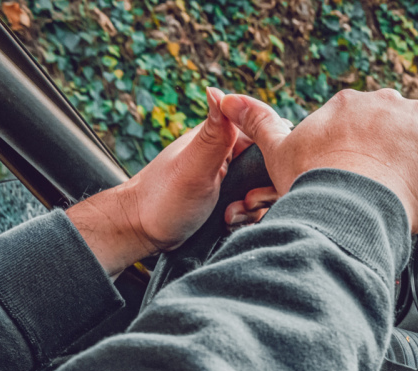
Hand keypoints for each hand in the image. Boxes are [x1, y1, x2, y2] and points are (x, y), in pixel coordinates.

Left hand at [67, 88, 274, 276]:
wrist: (143, 233)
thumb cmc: (161, 197)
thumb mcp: (193, 167)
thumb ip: (214, 134)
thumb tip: (218, 90)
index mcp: (224, 137)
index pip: (268, 135)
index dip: (274, 157)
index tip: (259, 180)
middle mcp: (230, 154)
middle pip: (272, 167)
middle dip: (264, 191)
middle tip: (243, 203)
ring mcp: (231, 178)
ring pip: (265, 191)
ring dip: (254, 208)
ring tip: (229, 216)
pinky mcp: (231, 200)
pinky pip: (255, 208)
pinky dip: (248, 218)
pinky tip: (229, 223)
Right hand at [218, 88, 417, 232]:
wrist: (352, 203)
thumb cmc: (316, 183)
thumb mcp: (278, 150)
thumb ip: (255, 121)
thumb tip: (225, 99)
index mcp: (352, 104)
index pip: (369, 128)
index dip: (368, 158)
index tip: (363, 179)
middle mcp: (389, 102)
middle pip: (401, 134)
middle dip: (396, 160)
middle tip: (382, 191)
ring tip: (403, 196)